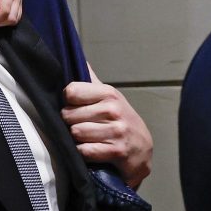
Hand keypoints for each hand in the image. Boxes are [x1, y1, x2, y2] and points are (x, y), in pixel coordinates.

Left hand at [61, 66, 152, 187]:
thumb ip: (91, 81)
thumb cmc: (120, 120)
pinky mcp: (116, 151)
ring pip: (75, 133)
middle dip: (71, 123)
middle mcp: (113, 109)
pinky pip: (84, 151)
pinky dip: (84, 153)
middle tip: (82, 125)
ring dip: (77, 139)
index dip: (68, 102)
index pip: (71, 91)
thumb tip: (79, 58)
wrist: (142, 148)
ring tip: (87, 138)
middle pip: (68, 115)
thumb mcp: (109, 97)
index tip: (75, 106)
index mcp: (108, 93)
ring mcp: (116, 130)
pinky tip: (92, 150)